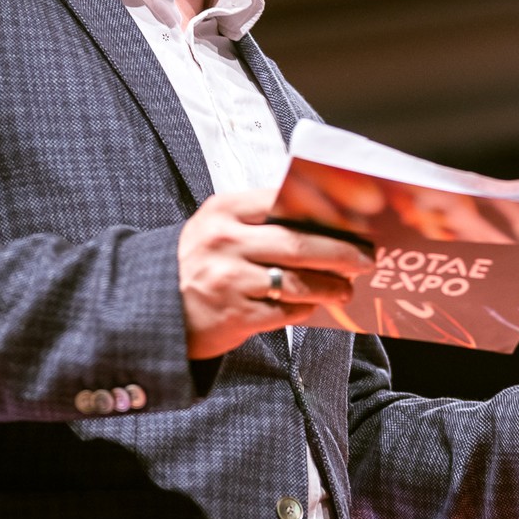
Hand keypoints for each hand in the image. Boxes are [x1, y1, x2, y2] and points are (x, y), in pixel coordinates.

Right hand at [178, 188, 372, 358]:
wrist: (152, 305)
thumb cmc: (200, 261)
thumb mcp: (220, 227)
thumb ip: (262, 219)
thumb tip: (325, 223)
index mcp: (224, 210)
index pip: (284, 202)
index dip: (324, 211)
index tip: (355, 220)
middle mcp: (225, 242)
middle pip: (298, 244)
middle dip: (341, 253)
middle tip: (366, 259)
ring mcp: (228, 280)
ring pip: (296, 282)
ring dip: (330, 287)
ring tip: (345, 289)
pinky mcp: (234, 316)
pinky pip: (284, 312)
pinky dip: (304, 309)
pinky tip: (312, 306)